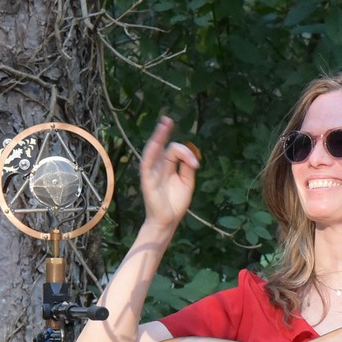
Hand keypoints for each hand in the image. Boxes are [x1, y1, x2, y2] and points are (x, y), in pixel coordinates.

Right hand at [137, 115, 199, 230]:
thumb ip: (187, 167)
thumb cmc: (176, 202)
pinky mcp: (147, 180)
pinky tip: (156, 143)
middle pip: (162, 146)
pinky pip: (147, 164)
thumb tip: (190, 155)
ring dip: (157, 137)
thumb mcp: (186, 182)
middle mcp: (158, 166)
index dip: (186, 153)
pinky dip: (151, 153)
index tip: (195, 164)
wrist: (168, 220)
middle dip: (163, 133)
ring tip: (163, 125)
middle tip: (168, 120)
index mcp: (168, 166)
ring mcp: (151, 172)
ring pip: (153, 151)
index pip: (174, 151)